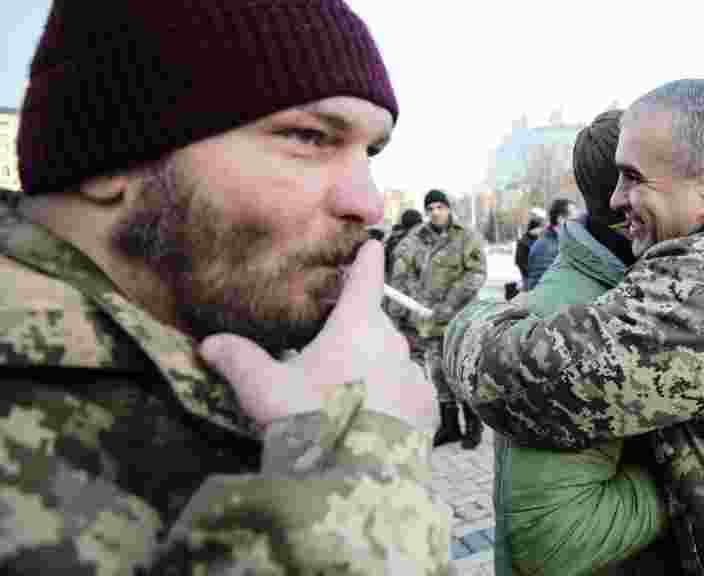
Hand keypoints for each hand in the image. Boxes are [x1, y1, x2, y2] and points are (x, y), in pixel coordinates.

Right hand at [199, 240, 435, 429]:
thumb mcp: (265, 390)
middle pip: (374, 326)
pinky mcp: (427, 407)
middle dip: (356, 334)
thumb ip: (240, 361)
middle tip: (330, 357)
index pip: (366, 280)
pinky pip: (409, 392)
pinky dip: (395, 397)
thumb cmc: (309, 418)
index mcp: (357, 325)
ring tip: (349, 395)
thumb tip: (209, 343)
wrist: (356, 473)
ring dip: (375, 368)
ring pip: (392, 360)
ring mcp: (414, 374)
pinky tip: (375, 416)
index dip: (368, 261)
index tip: (374, 244)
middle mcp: (393, 341)